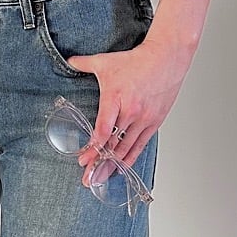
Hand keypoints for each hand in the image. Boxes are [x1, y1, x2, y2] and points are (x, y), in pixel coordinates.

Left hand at [65, 34, 193, 173]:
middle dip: (99, 164)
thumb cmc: (137, 61)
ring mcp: (144, 119)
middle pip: (113, 144)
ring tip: (101, 179)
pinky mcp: (155, 121)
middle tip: (88, 179)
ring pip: (126, 148)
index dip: (93, 148)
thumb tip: (70, 61)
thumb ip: (84, 63)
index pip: (103, 130)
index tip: (84, 159)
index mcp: (116, 99)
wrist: (167, 57)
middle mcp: (131, 112)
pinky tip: (122, 167)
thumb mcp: (106, 61)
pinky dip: (130, 157)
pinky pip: (141, 144)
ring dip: (113, 166)